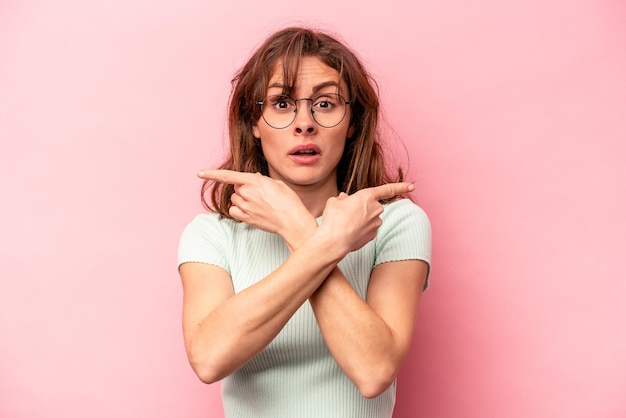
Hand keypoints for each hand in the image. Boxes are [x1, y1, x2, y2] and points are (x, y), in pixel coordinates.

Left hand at [198, 170, 316, 244]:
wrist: (292, 221)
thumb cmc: (288, 201)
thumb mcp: (277, 184)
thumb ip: (261, 180)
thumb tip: (252, 179)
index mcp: (255, 181)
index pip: (228, 176)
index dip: (212, 174)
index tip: (200, 173)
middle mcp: (247, 193)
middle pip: (236, 188)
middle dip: (244, 188)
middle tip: (260, 194)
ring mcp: (246, 207)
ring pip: (235, 199)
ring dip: (242, 199)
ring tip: (259, 204)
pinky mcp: (246, 218)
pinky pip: (234, 211)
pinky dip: (239, 210)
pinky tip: (251, 211)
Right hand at [319, 182, 413, 253]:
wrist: (334, 241)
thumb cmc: (333, 219)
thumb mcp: (334, 202)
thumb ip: (342, 198)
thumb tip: (344, 199)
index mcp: (368, 196)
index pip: (388, 189)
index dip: (401, 186)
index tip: (412, 186)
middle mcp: (376, 209)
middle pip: (372, 206)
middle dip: (362, 208)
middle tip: (346, 213)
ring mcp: (376, 224)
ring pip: (369, 218)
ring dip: (360, 219)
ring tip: (345, 224)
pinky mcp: (373, 235)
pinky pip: (367, 229)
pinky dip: (360, 230)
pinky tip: (349, 232)